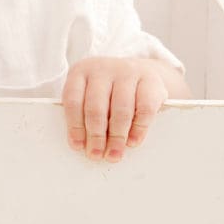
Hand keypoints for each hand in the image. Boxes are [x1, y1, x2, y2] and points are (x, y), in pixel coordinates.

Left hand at [61, 57, 179, 162]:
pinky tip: (133, 141)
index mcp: (81, 71)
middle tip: (96, 155)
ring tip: (113, 154)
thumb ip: (84, 112)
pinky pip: (144, 109)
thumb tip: (82, 144)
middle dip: (95, 135)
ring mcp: (127, 72)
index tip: (78, 146)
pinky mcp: (150, 81)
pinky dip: (138, 129)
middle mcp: (103, 69)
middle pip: (96, 107)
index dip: (74, 125)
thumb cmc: (109, 89)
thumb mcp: (91, 92)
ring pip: (120, 110)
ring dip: (116, 137)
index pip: (73, 100)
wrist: (141, 71)